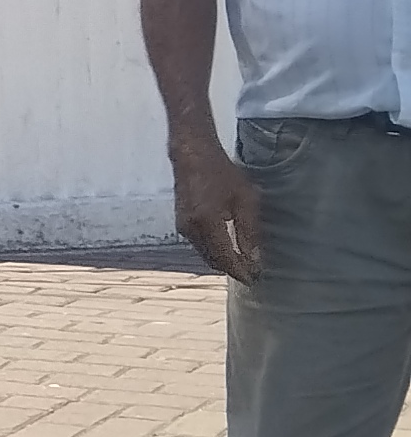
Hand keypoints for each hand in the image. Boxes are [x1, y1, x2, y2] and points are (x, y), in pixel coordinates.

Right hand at [172, 134, 267, 282]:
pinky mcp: (181, 224)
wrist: (192, 156)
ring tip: (243, 262)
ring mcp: (183, 228)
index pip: (226, 259)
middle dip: (232, 269)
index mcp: (208, 223)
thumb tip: (254, 260)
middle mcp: (191, 230)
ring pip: (205, 254)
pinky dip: (214, 251)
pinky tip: (228, 247)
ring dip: (223, 261)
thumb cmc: (223, 173)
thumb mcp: (245, 200)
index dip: (241, 272)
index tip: (256, 280)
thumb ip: (249, 231)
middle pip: (213, 261)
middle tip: (253, 273)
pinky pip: (199, 245)